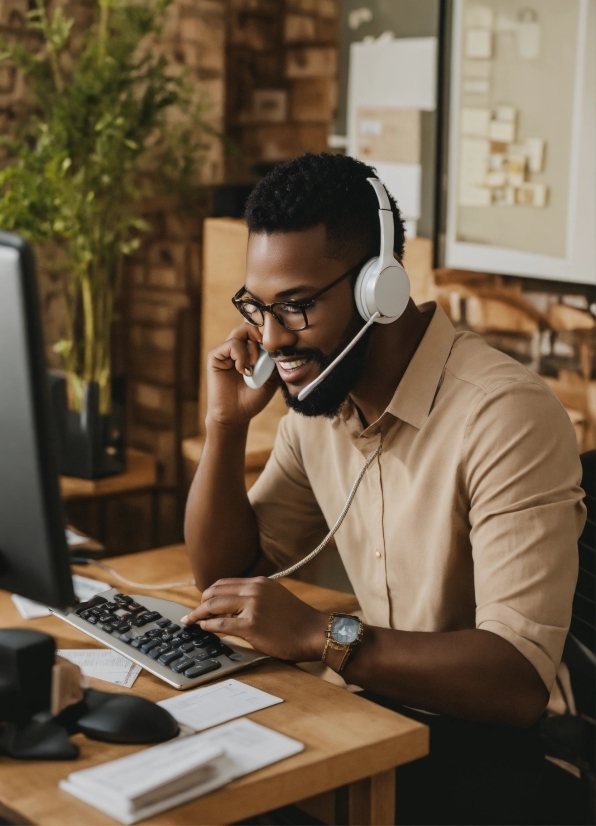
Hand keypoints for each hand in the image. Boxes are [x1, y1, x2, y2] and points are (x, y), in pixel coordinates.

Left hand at [180, 577, 327, 661]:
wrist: (315, 632)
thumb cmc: (298, 620)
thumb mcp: (276, 598)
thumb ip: (256, 597)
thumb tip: (234, 606)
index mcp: (260, 582)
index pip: (225, 583)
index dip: (210, 593)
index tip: (202, 601)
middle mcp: (254, 590)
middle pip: (215, 591)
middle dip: (200, 602)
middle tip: (193, 613)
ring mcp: (252, 607)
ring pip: (214, 605)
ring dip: (199, 613)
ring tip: (191, 620)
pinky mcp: (251, 625)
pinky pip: (221, 624)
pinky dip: (208, 625)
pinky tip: (203, 628)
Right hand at [205, 324, 277, 428]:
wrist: (236, 415)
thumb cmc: (253, 398)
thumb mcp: (271, 377)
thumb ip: (274, 359)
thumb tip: (282, 341)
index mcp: (251, 350)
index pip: (260, 329)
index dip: (269, 330)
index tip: (279, 342)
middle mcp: (238, 347)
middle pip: (250, 325)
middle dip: (262, 335)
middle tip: (267, 351)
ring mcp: (226, 351)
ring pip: (241, 332)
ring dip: (252, 348)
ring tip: (253, 367)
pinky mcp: (216, 356)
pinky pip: (231, 345)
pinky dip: (241, 356)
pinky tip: (243, 371)